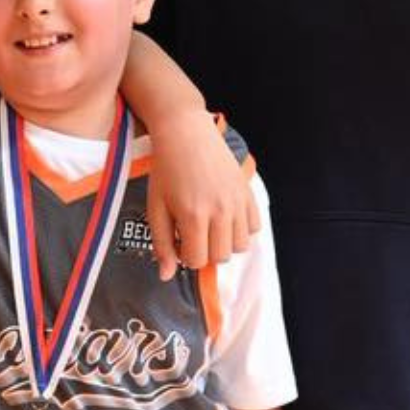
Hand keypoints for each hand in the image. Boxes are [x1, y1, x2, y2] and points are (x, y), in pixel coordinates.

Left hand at [145, 111, 260, 281]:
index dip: (185, 256)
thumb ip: (161, 243)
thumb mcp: (155, 207)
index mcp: (193, 215)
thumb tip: (166, 276)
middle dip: (205, 251)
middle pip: (220, 257)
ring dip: (224, 243)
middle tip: (193, 233)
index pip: (197, 261)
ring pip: (240, 247)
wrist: (185, 133)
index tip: (179, 240)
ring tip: (210, 226)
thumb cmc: (166, 170)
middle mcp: (220, 211)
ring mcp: (237, 201)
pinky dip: (241, 229)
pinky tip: (225, 217)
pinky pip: (254, 228)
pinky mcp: (248, 193)